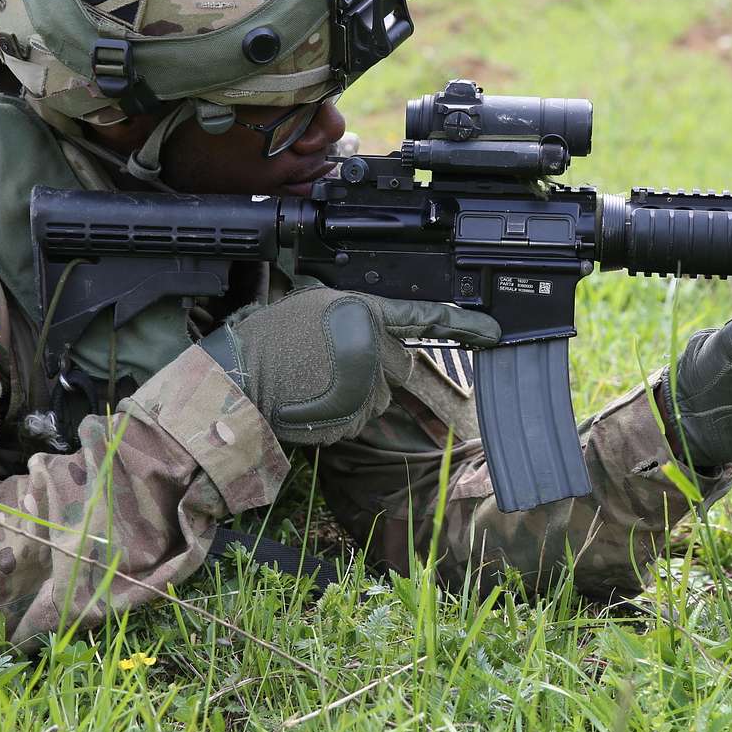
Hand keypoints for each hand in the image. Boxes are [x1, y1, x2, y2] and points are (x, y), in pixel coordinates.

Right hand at [200, 287, 500, 445]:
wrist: (237, 375)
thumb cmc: (268, 342)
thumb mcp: (315, 311)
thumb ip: (356, 321)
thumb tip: (378, 337)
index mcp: (362, 311)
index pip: (422, 318)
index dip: (462, 324)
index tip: (493, 332)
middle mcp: (370, 343)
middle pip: (393, 367)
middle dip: (366, 372)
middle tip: (321, 367)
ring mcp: (365, 380)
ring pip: (375, 398)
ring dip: (350, 398)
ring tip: (308, 383)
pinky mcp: (355, 411)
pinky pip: (357, 420)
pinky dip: (337, 418)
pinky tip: (309, 404)